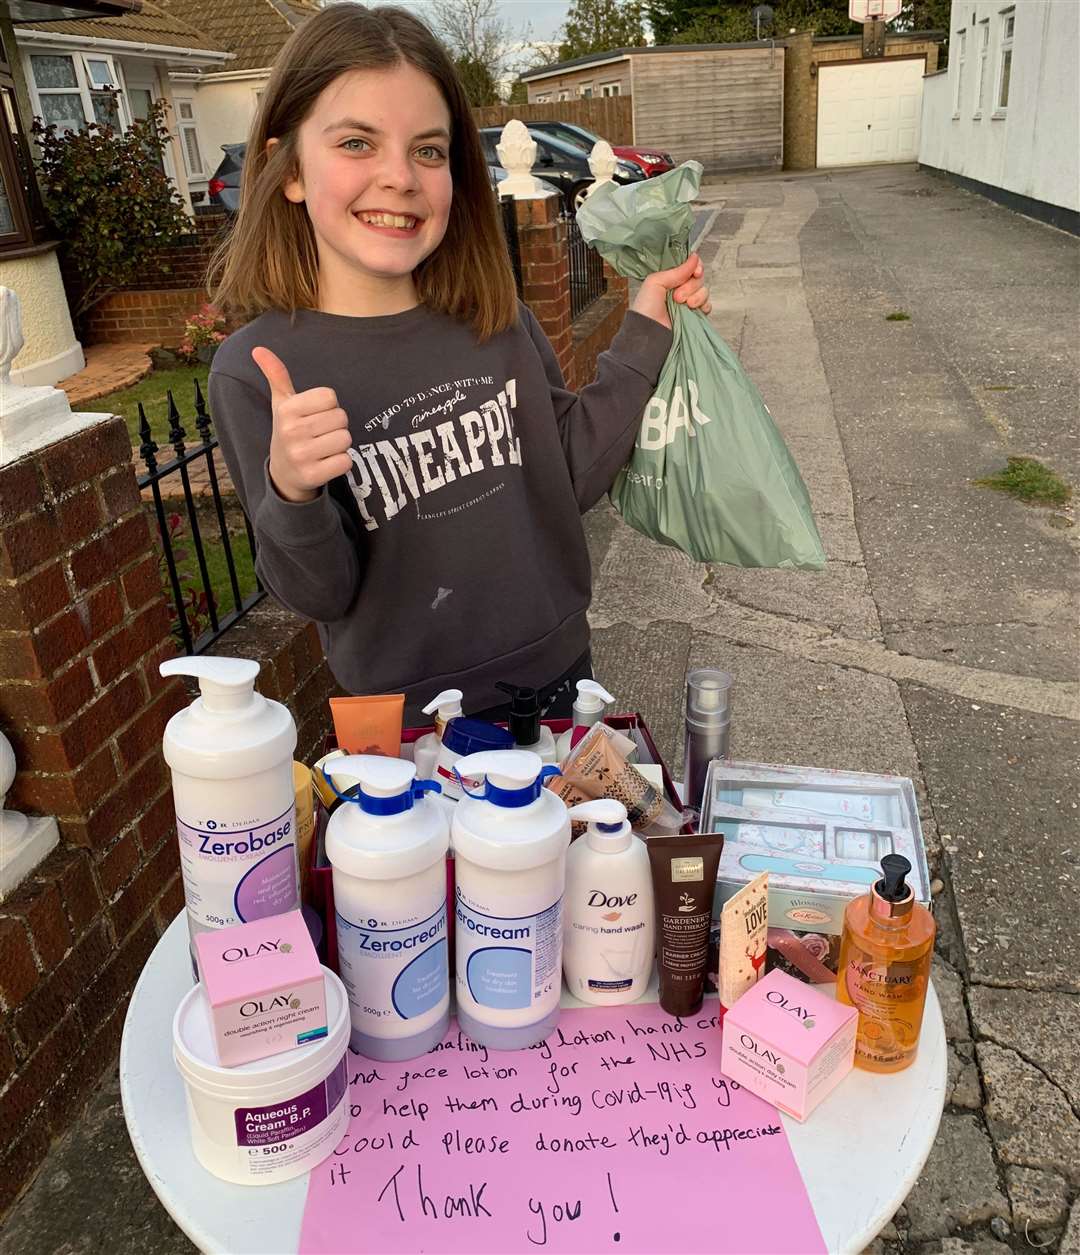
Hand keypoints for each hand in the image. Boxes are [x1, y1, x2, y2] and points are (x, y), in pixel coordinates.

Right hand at [252, 347, 352, 502]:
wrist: (283, 474)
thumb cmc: (289, 432)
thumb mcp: (281, 403)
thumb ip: (276, 375)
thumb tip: (258, 348)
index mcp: (287, 409)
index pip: (330, 396)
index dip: (328, 406)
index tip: (314, 416)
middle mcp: (292, 431)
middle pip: (341, 417)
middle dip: (335, 426)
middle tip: (319, 434)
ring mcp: (301, 456)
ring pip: (346, 439)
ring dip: (339, 445)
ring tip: (322, 448)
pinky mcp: (312, 476)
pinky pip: (346, 461)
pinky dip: (341, 462)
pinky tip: (325, 463)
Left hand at [631, 253, 711, 329]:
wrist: (648, 333)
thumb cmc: (646, 309)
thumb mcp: (655, 282)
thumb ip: (677, 270)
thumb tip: (694, 257)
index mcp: (670, 280)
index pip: (690, 266)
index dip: (696, 267)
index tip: (695, 272)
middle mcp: (680, 289)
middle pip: (699, 278)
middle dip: (691, 286)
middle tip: (678, 296)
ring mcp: (688, 303)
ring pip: (704, 291)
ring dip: (697, 296)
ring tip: (684, 305)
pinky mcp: (694, 316)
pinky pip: (707, 305)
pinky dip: (704, 305)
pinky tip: (693, 309)